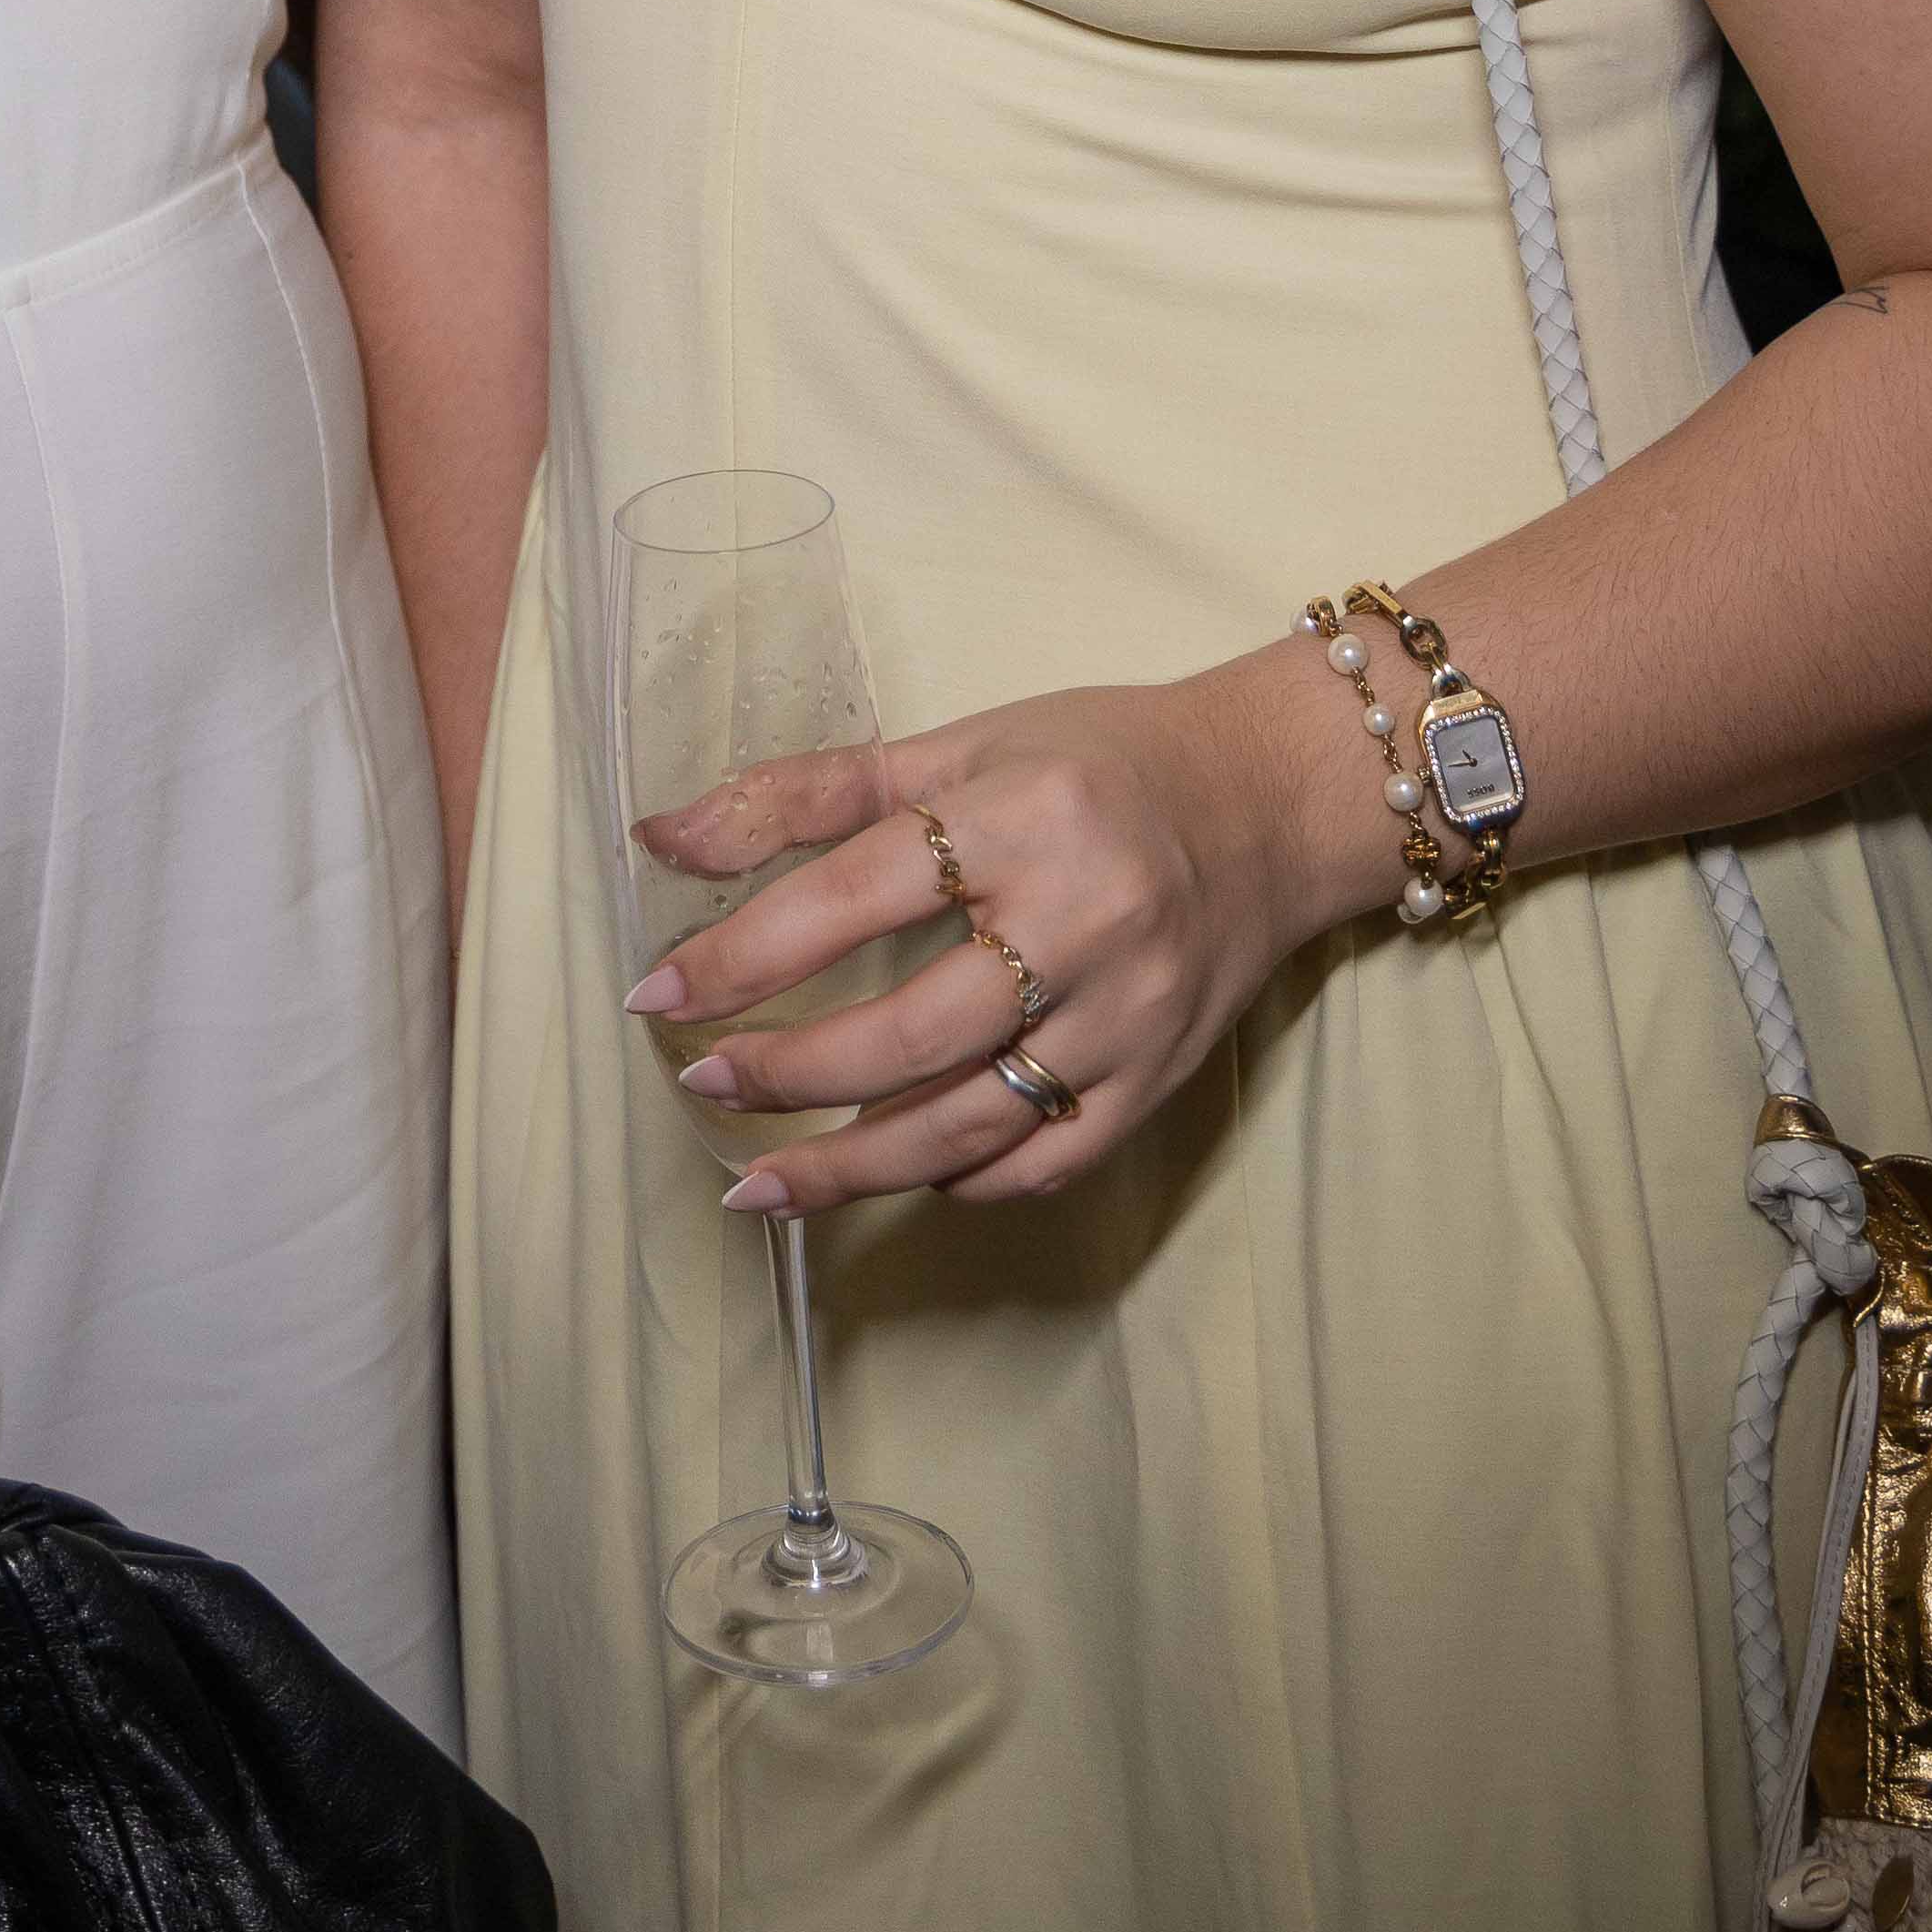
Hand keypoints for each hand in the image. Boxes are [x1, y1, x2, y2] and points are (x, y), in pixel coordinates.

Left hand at [624, 644, 1347, 1215]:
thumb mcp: (957, 748)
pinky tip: (895, 1175)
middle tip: (703, 1081)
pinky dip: (959, 1178)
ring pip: (968, 1122)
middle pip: (906, 1033)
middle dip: (787, 1073)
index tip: (655, 996)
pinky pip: (1043, 1160)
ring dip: (850, 1165)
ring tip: (757, 1183)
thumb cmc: (1100, 762)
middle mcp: (1082, 922)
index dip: (742, 955)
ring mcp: (1128, 1015)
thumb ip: (806, 793)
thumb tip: (659, 838)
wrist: (1275, 801)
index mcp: (1020, 818)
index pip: (853, 898)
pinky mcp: (1159, 1079)